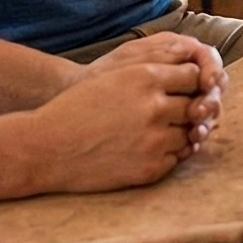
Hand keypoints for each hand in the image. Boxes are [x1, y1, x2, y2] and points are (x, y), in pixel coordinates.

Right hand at [27, 34, 221, 190]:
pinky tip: (145, 151)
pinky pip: (175, 159)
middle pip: (196, 105)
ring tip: (155, 133)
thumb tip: (190, 74)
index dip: (189, 82)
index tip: (180, 89)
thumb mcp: (113, 78)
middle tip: (170, 114)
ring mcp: (154, 140)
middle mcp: (155, 107)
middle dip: (186, 109)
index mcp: (145, 78)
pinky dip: (166, 155)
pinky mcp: (150, 168)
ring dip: (178, 133)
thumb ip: (151, 74)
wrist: (47, 147)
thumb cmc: (76, 108)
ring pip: (188, 134)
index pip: (193, 75)